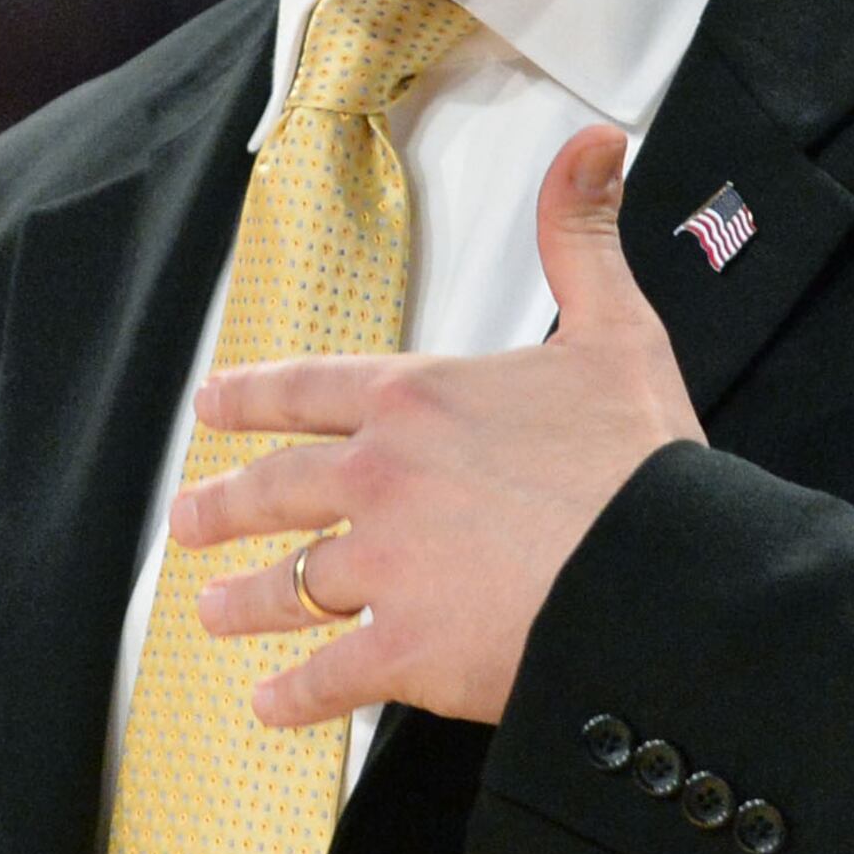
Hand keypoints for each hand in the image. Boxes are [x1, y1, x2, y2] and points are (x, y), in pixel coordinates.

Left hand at [167, 125, 702, 726]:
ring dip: (243, 600)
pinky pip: (328, 676)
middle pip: (277, 488)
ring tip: (210, 612)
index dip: (251, 396)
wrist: (666, 574)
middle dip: (224, 504)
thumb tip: (593, 148)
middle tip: (188, 519)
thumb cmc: (644, 463)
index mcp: (416, 399)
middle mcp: (381, 478)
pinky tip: (269, 705)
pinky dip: (293, 696)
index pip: (307, 388)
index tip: (211, 406)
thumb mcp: (615, 328)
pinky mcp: (405, 651)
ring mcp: (386, 567)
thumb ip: (581, 236)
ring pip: (289, 583)